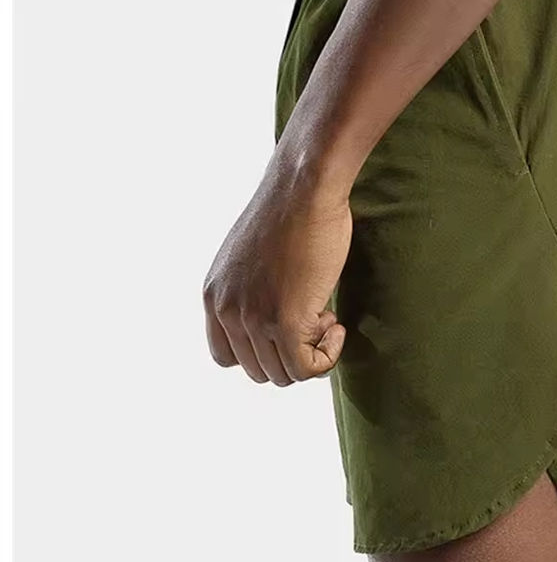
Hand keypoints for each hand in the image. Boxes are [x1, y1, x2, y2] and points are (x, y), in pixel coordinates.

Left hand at [202, 161, 350, 385]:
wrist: (307, 188)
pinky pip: (308, 368)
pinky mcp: (285, 321)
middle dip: (292, 353)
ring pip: (285, 373)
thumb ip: (251, 287)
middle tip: (317, 316)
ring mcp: (254, 318)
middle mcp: (227, 311)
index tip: (291, 324)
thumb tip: (278, 310)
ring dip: (312, 352)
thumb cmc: (293, 210)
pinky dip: (328, 356)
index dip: (263, 350)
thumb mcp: (253, 254)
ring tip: (327, 315)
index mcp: (214, 295)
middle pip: (258, 370)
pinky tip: (337, 324)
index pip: (225, 357)